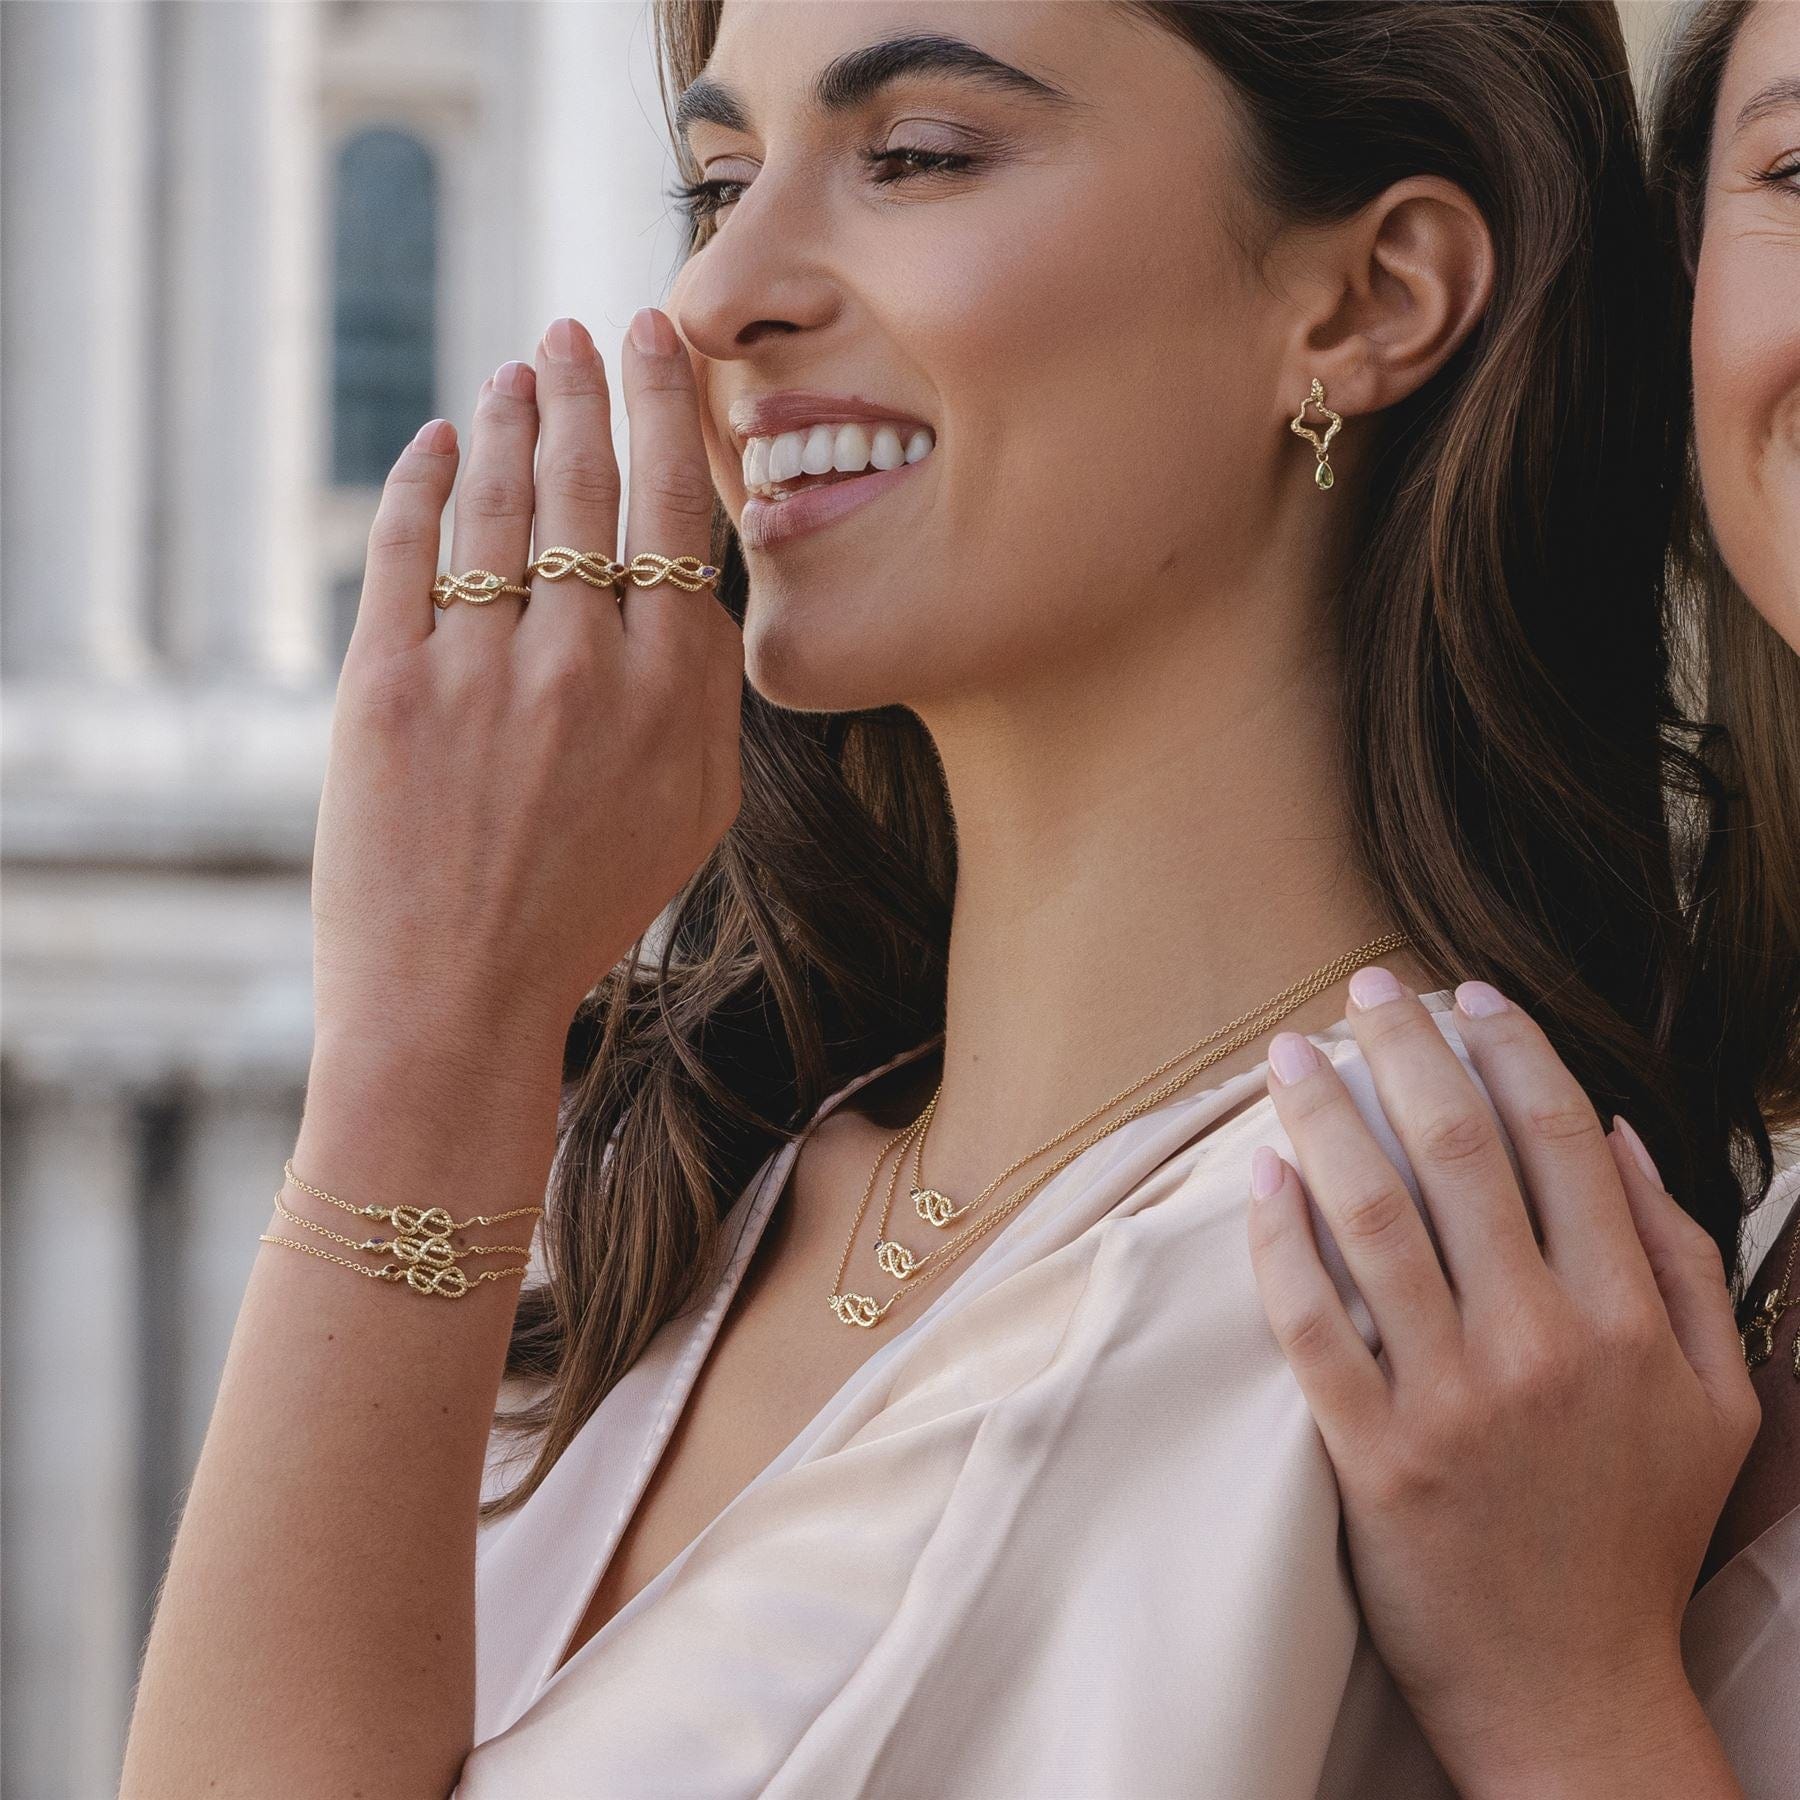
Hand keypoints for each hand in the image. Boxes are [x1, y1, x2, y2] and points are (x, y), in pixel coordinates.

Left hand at [311, 311, 741, 1071]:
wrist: (455, 998)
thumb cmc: (586, 909)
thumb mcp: (696, 815)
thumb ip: (710, 698)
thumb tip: (695, 596)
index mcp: (671, 695)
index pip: (671, 514)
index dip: (663, 412)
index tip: (657, 344)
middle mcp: (582, 666)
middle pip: (590, 486)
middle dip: (588, 386)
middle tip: (582, 326)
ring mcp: (479, 672)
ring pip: (504, 502)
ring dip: (515, 418)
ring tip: (521, 367)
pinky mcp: (384, 686)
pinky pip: (406, 548)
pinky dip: (424, 480)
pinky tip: (443, 439)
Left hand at [1247, 971, 1758, 1797]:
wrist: (1573, 1691)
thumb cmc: (1638, 1534)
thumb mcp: (1717, 1403)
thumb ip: (1685, 1265)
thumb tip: (1618, 1137)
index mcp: (1628, 1321)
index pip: (1559, 1141)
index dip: (1509, 1049)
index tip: (1465, 992)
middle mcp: (1541, 1344)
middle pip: (1458, 1153)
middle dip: (1407, 1049)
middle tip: (1364, 988)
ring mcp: (1450, 1400)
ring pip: (1373, 1219)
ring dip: (1325, 1119)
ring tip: (1288, 1054)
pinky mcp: (1372, 1455)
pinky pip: (1310, 1325)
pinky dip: (1280, 1243)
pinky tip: (1260, 1177)